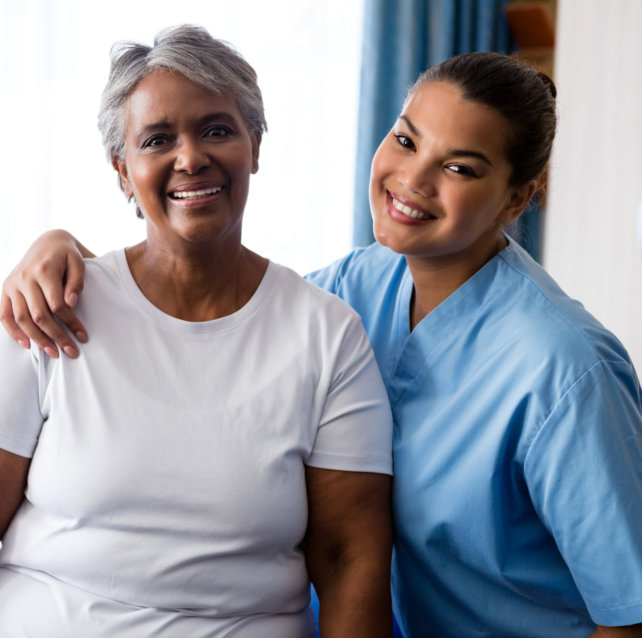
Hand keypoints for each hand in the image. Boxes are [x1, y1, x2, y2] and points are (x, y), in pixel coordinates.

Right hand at [0, 230, 89, 357]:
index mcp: (44, 270)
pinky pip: (4, 315)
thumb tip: (71, 303)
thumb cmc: (68, 255)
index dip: (70, 323)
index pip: (57, 304)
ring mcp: (12, 284)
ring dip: (38, 339)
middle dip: (57, 336)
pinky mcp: (6, 289)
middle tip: (72, 352)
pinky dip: (13, 332)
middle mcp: (25, 278)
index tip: (83, 337)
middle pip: (39, 315)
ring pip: (21, 318)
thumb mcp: (79, 263)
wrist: (48, 242)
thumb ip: (77, 282)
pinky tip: (27, 345)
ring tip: (54, 353)